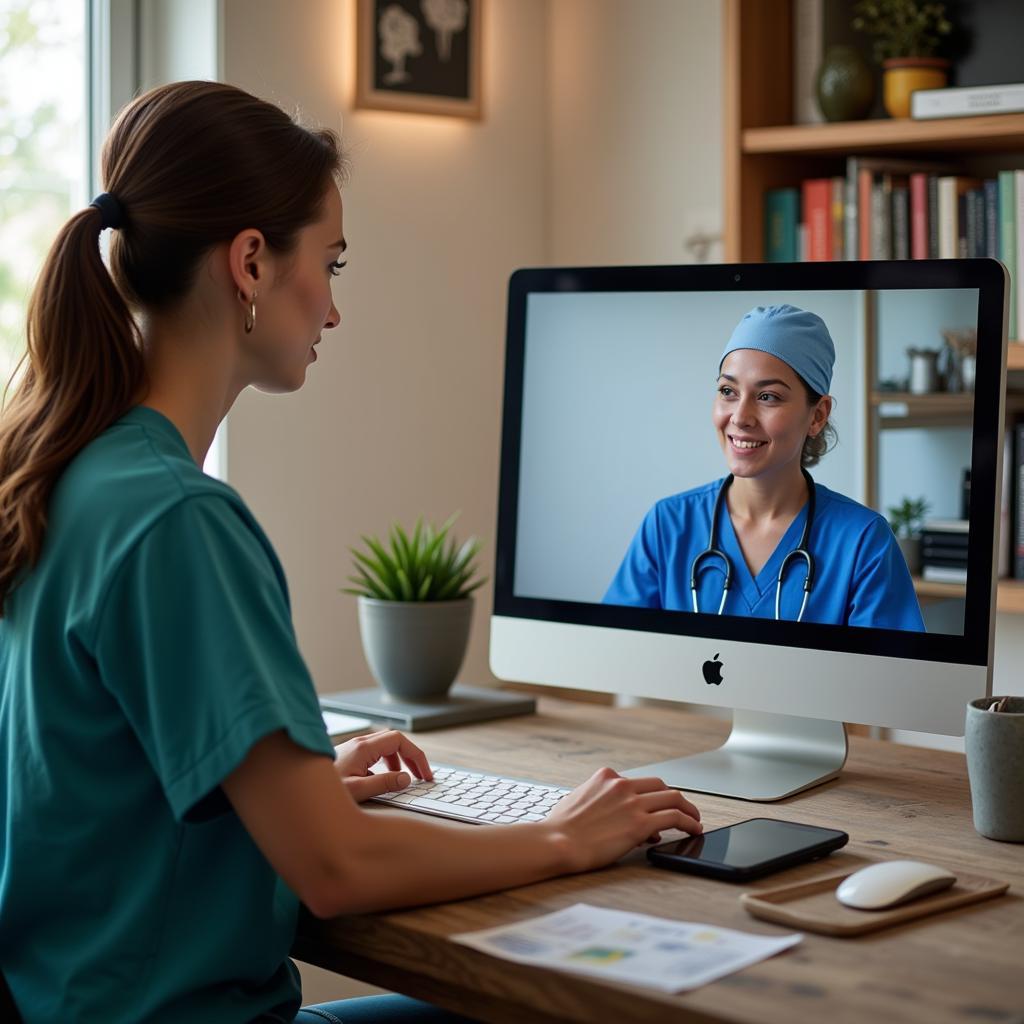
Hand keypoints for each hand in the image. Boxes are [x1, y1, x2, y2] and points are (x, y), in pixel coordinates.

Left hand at [333, 729, 432, 802]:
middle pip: (394, 740)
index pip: (399, 740)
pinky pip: (374, 754)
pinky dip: (385, 764)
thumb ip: (384, 783)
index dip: (416, 755)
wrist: (298, 791)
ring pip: (384, 746)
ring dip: (398, 759)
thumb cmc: (323, 792)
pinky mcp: (348, 757)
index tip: (424, 774)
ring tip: (403, 778)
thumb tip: (406, 779)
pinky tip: (381, 781)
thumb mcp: (357, 790)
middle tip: (421, 776)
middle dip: (410, 756)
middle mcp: (359, 744)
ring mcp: (353, 749)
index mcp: (363, 748)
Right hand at [545, 767, 701, 873]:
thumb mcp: (578, 801)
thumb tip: (616, 815)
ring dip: (688, 809)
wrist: (558, 842)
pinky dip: (689, 822)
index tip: (653, 809)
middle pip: (659, 785)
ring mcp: (632, 803)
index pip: (636, 782)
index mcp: (605, 777)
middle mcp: (621, 785)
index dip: (648, 797)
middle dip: (674, 797)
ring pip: (673, 798)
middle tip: (683, 809)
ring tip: (695, 820)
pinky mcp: (640, 823)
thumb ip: (599, 801)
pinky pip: (674, 817)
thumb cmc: (561, 828)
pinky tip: (694, 829)